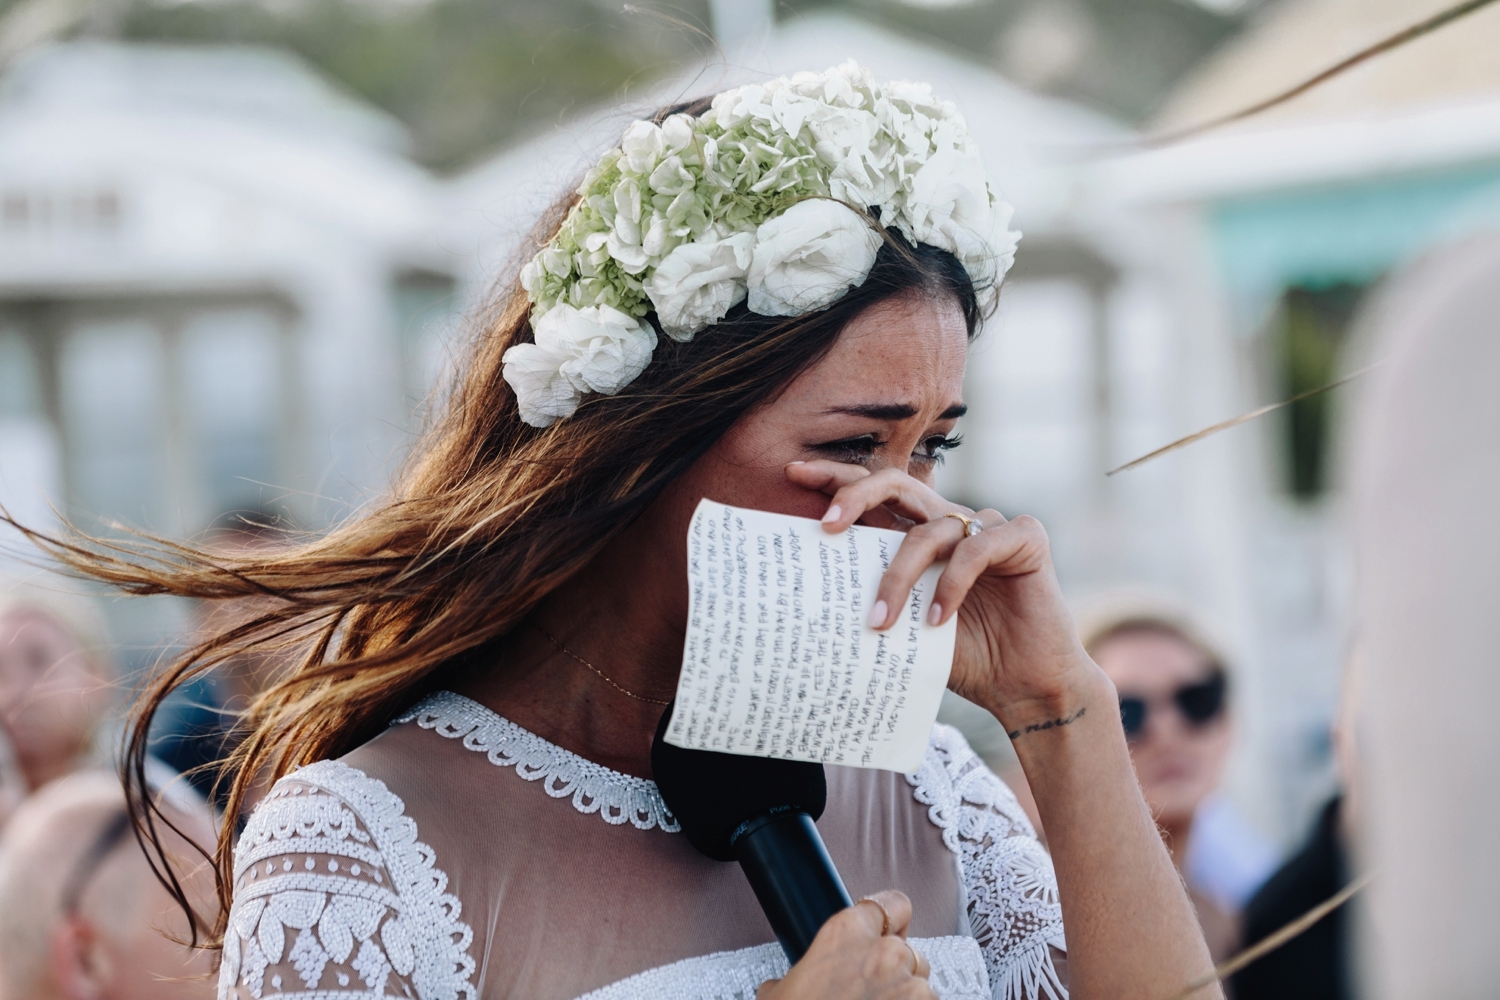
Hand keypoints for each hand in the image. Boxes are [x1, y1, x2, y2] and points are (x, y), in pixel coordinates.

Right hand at [756, 890, 933, 999]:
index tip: (885, 931)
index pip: (891, 903)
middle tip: (870, 993)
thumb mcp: (780, 995)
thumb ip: (800, 976)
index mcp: (845, 934)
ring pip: (922, 984)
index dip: (890, 920)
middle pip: (908, 948)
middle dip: (895, 969)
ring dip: (906, 997)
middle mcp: (884, 953)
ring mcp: (911, 988)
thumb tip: (791, 986)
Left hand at [784, 460, 1098, 726]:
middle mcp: (952, 521)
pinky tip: (938, 619)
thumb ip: (874, 603)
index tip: (792, 474)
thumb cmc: (965, 657)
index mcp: (922, 534)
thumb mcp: (905, 629)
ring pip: (930, 531)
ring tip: (880, 622)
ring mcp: (988, 526)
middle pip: (897, 484)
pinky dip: (952, 584)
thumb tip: (810, 602)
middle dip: (856, 496)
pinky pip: (976, 549)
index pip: (876, 495)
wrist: (1023, 686)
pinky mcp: (1024, 538)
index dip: (837, 480)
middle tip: (826, 525)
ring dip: (899, 577)